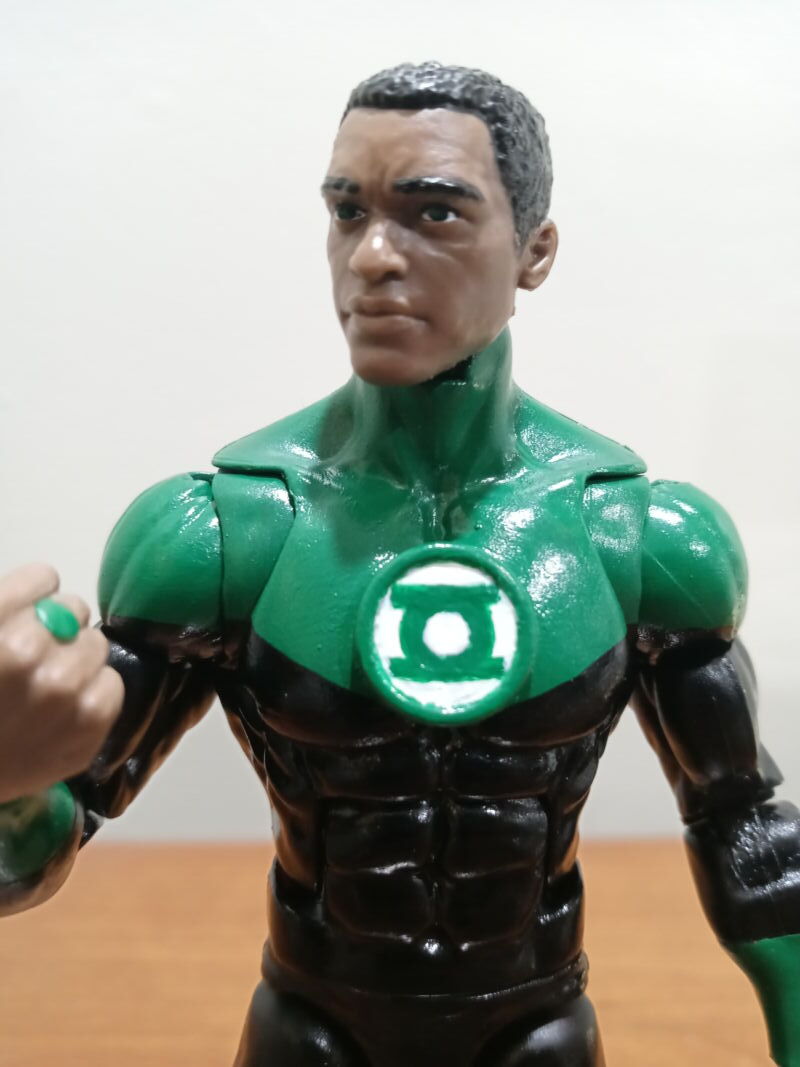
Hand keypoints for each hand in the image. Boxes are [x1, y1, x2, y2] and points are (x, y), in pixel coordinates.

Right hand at [0, 563, 123, 802]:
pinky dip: (95, 692)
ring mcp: (64, 692)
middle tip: (35, 657)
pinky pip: (113, 683)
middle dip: (56, 627)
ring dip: (77, 659)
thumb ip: (7, 611)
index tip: (23, 616)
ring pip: (96, 644)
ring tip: (49, 687)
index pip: (43, 576)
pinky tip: (67, 710)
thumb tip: (44, 593)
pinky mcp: (90, 726)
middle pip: (74, 607)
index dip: (32, 596)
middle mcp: (29, 653)